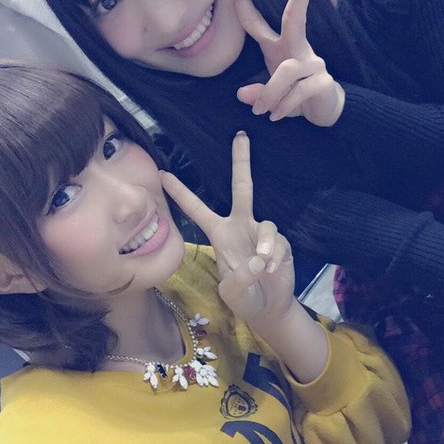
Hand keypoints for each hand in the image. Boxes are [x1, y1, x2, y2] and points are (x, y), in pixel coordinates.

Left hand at [160, 132, 294, 326]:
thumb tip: (258, 259)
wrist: (270, 308)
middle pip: (242, 187)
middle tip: (240, 135)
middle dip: (241, 162)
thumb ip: (240, 278)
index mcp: (220, 234)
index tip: (163, 174)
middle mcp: (240, 226)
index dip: (181, 193)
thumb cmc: (244, 298)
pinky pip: (278, 242)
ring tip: (263, 266)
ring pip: (266, 225)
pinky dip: (275, 256)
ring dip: (265, 246)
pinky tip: (272, 270)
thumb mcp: (232, 293)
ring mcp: (261, 233)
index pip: (197, 209)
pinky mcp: (281, 242)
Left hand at [231, 0, 344, 126]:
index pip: (257, 22)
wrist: (325, 111)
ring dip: (270, 92)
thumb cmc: (295, 95)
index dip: (243, 2)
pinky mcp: (322, 82)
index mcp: (280, 47)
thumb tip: (242, 95)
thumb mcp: (272, 95)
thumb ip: (257, 93)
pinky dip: (284, 106)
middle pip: (296, 17)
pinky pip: (299, 91)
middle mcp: (298, 49)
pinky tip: (276, 116)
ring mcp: (313, 64)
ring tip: (261, 111)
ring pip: (287, 70)